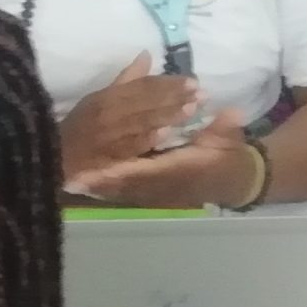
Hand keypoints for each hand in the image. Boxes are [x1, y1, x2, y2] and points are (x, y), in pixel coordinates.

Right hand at [59, 53, 198, 183]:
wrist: (57, 155)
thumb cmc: (81, 123)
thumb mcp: (100, 96)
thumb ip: (126, 78)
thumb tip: (147, 54)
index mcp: (108, 97)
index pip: (143, 87)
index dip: (168, 84)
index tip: (192, 80)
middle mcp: (110, 113)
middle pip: (147, 103)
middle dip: (175, 98)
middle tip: (201, 93)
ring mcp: (111, 135)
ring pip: (143, 122)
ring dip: (168, 115)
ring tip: (192, 109)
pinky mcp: (110, 156)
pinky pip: (130, 145)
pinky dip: (148, 139)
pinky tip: (166, 133)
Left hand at [70, 114, 258, 208]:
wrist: (232, 181)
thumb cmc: (227, 156)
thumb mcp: (229, 139)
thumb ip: (225, 128)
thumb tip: (233, 112)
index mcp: (182, 170)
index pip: (150, 170)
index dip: (126, 170)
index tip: (102, 168)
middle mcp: (167, 186)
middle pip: (129, 184)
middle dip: (103, 182)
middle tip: (75, 177)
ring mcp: (159, 193)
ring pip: (125, 190)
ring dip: (101, 186)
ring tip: (74, 181)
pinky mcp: (154, 193)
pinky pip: (127, 192)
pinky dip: (108, 189)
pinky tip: (87, 185)